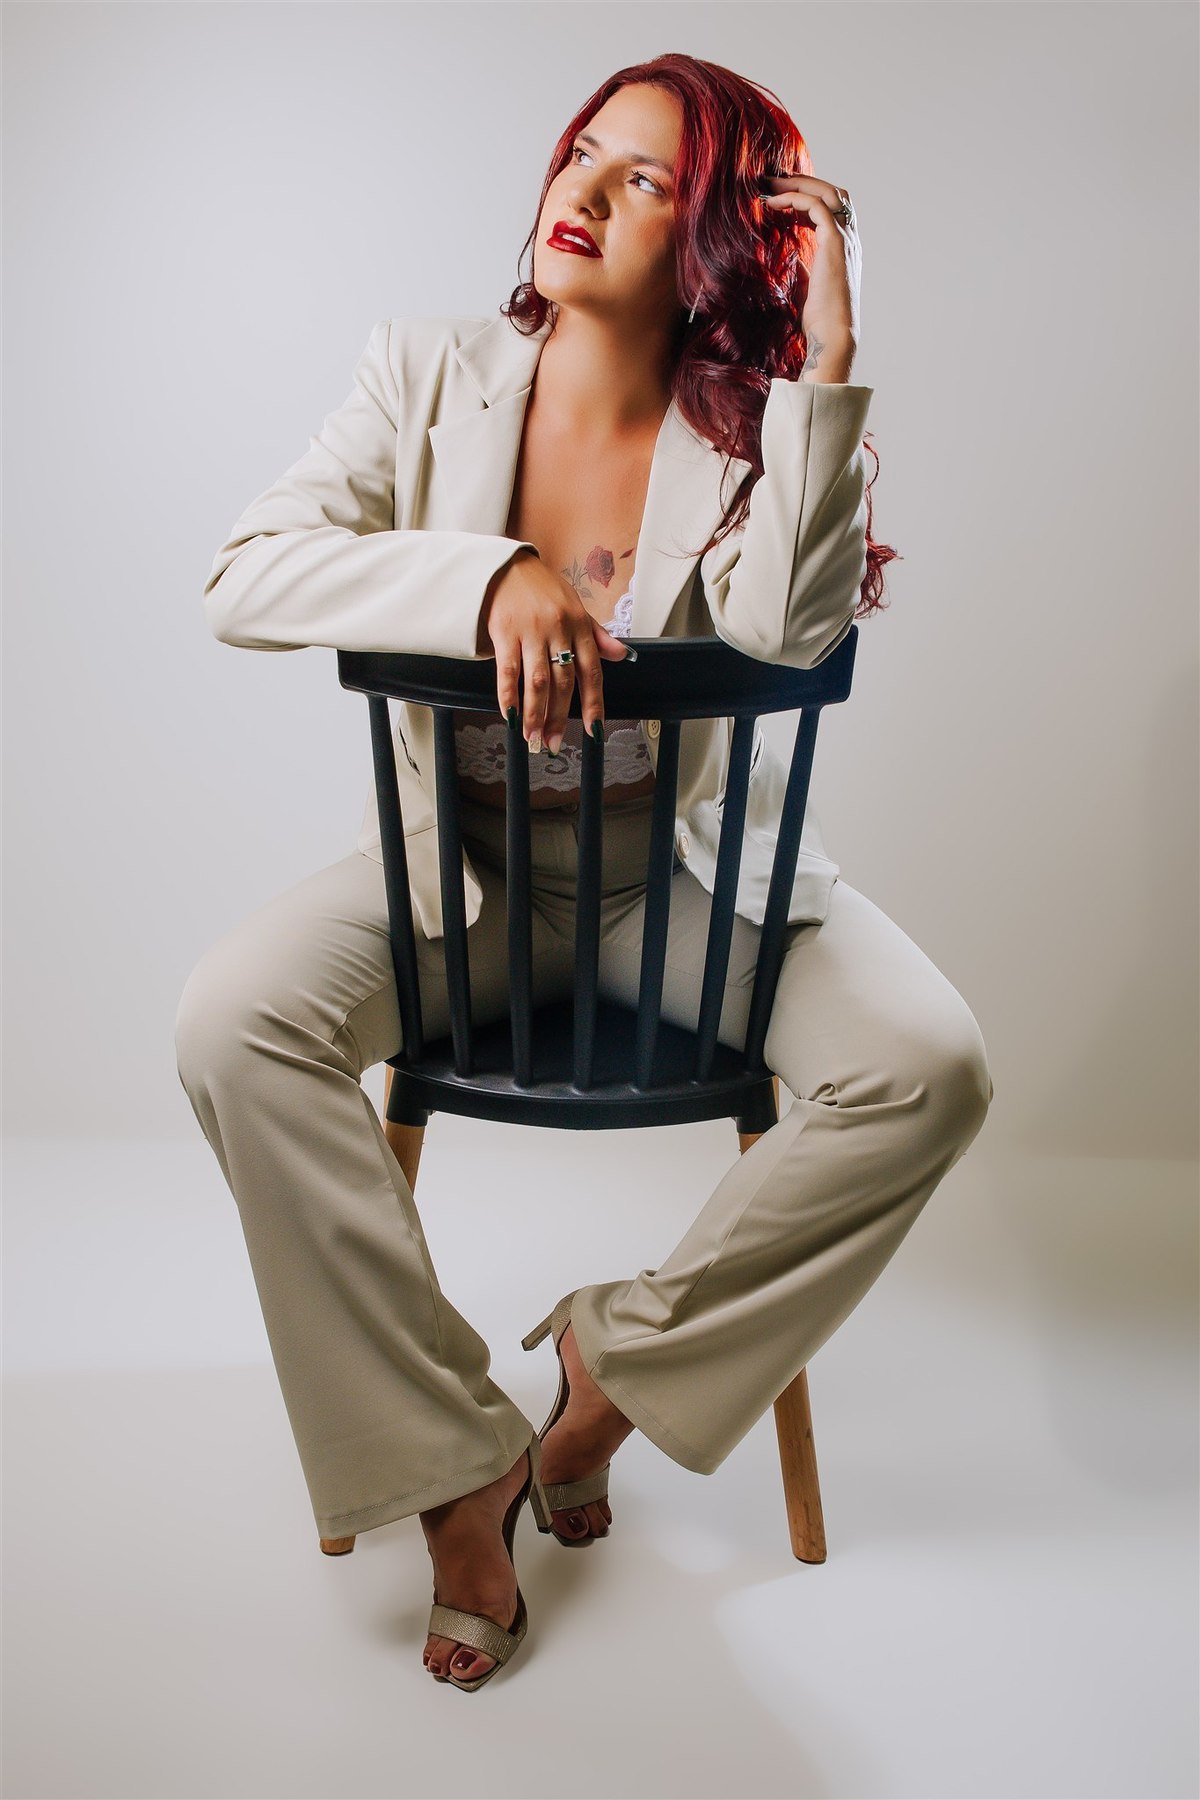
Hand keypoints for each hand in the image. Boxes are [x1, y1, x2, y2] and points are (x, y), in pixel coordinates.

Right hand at [478, 549, 633, 754]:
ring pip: (537, 680)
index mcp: (579, 626)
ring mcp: (531, 631)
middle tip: (553, 743)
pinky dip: (508, 695)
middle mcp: (558, 630)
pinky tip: (510, 715)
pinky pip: (507, 670)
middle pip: (563, 682)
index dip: (593, 703)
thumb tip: (623, 655)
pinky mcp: (504, 631)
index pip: (591, 672)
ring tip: (533, 737)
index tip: (593, 731)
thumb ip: (597, 635)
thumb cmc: (542, 589)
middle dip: (559, 717)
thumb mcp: (576, 607)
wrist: (506, 567)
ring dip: (535, 713)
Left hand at [759, 171, 860, 380]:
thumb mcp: (808, 287)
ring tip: (770, 184)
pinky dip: (793, 198)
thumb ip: (802, 268)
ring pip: (827, 192)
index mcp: (844, 249)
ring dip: (797, 183)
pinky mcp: (834, 242)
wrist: (833, 335)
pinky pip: (815, 205)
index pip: (832, 209)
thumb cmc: (819, 321)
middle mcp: (849, 239)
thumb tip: (787, 260)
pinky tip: (772, 203)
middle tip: (773, 181)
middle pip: (834, 193)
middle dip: (803, 182)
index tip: (780, 196)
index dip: (807, 197)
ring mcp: (845, 238)